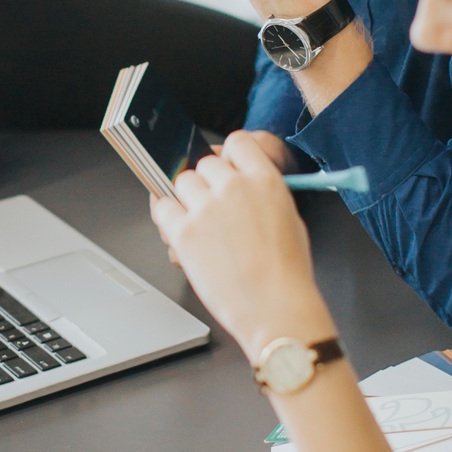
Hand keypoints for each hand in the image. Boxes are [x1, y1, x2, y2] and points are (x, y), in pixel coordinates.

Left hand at [151, 130, 331, 358]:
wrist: (276, 309)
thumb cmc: (287, 273)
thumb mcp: (289, 218)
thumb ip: (262, 193)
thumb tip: (240, 186)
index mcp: (265, 180)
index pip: (237, 142)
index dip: (228, 156)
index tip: (223, 168)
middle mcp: (234, 187)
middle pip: (205, 164)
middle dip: (207, 183)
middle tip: (211, 207)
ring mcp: (206, 208)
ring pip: (181, 182)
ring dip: (186, 199)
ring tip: (197, 223)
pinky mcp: (184, 232)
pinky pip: (162, 208)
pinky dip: (167, 217)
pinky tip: (178, 230)